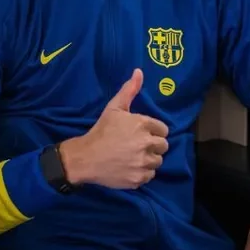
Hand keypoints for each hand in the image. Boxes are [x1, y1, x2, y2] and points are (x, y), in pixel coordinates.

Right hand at [58, 69, 169, 188]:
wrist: (86, 157)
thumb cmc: (101, 130)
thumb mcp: (114, 108)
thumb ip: (129, 90)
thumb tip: (139, 71)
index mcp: (143, 124)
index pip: (163, 130)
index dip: (153, 131)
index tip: (141, 134)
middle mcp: (146, 143)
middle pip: (163, 146)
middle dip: (153, 145)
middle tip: (137, 145)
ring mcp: (143, 163)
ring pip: (157, 161)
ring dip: (148, 159)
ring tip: (133, 157)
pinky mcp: (139, 179)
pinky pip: (150, 176)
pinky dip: (142, 173)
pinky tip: (130, 167)